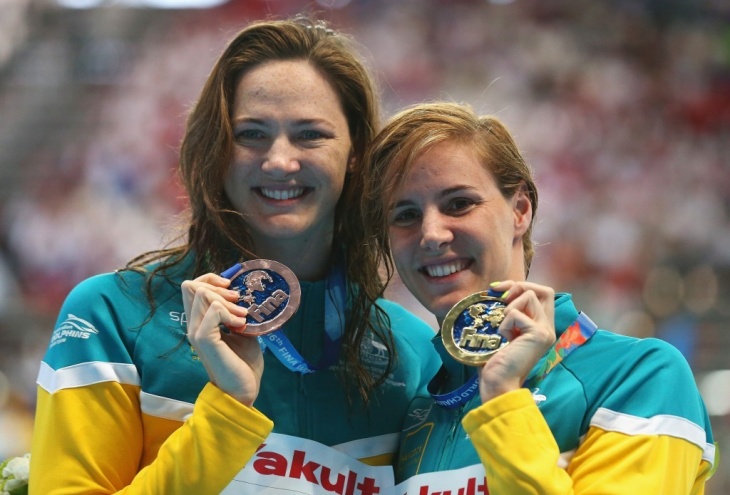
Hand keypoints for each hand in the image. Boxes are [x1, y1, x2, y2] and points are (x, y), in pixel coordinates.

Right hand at [181, 273, 262, 405]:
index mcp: (200, 321)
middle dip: (219, 287)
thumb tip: (244, 294)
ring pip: (202, 294)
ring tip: (242, 316)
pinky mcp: (204, 340)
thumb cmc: (243, 362)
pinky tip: (240, 325)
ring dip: (227, 300)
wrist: (243, 389)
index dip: (210, 279)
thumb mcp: (242, 329)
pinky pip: (214, 310)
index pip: (191, 286)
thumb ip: (236, 312)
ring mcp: (196, 332)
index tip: (231, 288)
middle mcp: (194, 324)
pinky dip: (230, 312)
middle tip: (239, 301)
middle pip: (191, 285)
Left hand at [478, 281, 555, 401]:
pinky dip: (504, 324)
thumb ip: (511, 313)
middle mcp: (548, 327)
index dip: (524, 285)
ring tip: (504, 330)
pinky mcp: (538, 334)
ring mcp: (545, 331)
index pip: (544, 293)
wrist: (499, 383)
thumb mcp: (506, 330)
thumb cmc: (498, 361)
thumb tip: (499, 290)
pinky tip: (505, 340)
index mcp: (542, 326)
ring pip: (529, 296)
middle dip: (519, 287)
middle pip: (543, 290)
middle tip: (500, 298)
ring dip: (509, 309)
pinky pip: (515, 313)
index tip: (501, 290)